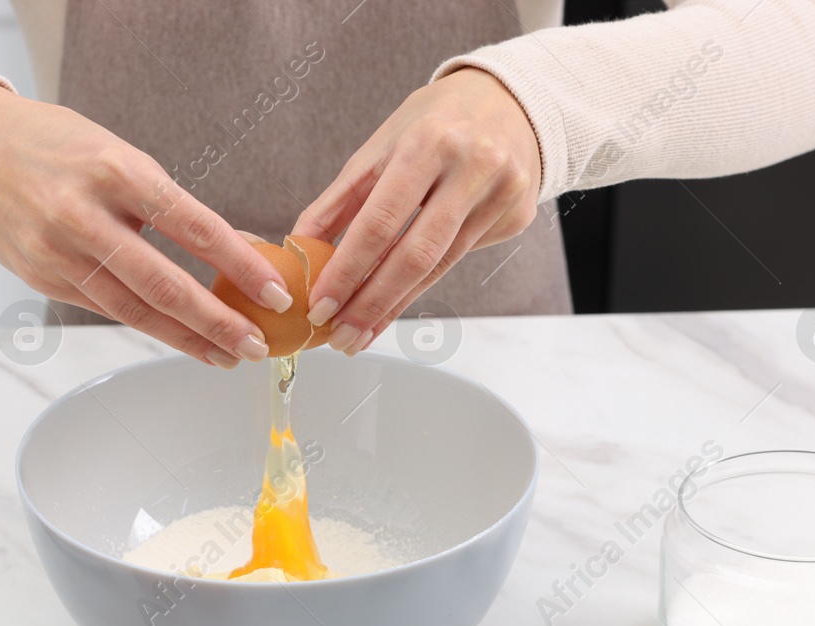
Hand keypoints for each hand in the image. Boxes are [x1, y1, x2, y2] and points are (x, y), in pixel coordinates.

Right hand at [0, 82, 292, 367]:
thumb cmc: (57, 147)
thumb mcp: (118, 154)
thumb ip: (168, 204)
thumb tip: (238, 249)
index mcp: (115, 170)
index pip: (193, 226)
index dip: (239, 265)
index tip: (274, 292)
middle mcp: (83, 214)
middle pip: (163, 284)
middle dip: (216, 322)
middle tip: (254, 346)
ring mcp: (56, 251)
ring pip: (133, 310)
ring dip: (185, 338)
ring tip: (223, 355)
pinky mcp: (40, 277)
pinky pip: (103, 307)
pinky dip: (145, 325)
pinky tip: (177, 337)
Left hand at [292, 68, 540, 353]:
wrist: (513, 99)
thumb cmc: (436, 121)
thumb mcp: (382, 144)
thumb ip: (341, 199)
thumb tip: (300, 248)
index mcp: (428, 143)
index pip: (380, 221)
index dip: (348, 271)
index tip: (320, 305)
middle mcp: (471, 167)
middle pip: (414, 255)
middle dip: (371, 304)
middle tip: (340, 337)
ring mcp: (500, 194)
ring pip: (438, 267)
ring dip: (393, 307)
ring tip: (360, 333)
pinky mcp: (515, 216)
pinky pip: (458, 260)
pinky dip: (420, 287)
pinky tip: (394, 305)